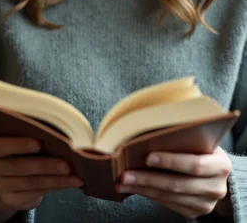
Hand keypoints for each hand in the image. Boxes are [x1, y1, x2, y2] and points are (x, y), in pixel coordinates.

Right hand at [0, 136, 82, 222]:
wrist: (8, 175)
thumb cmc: (19, 148)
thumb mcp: (19, 137)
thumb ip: (32, 133)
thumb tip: (59, 131)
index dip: (18, 145)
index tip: (39, 143)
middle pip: (18, 167)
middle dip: (46, 165)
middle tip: (67, 164)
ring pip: (31, 182)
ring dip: (56, 179)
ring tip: (75, 175)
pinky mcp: (11, 199)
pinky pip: (36, 193)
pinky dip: (57, 186)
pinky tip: (72, 181)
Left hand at [116, 147, 231, 218]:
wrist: (217, 174)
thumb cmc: (202, 151)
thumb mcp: (200, 141)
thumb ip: (182, 138)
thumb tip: (149, 131)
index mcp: (220, 165)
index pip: (194, 164)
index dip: (171, 161)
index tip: (147, 157)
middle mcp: (215, 187)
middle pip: (177, 184)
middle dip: (147, 179)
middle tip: (125, 174)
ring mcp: (206, 203)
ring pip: (169, 196)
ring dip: (142, 189)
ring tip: (122, 182)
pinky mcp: (195, 211)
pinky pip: (167, 204)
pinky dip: (148, 195)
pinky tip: (134, 188)